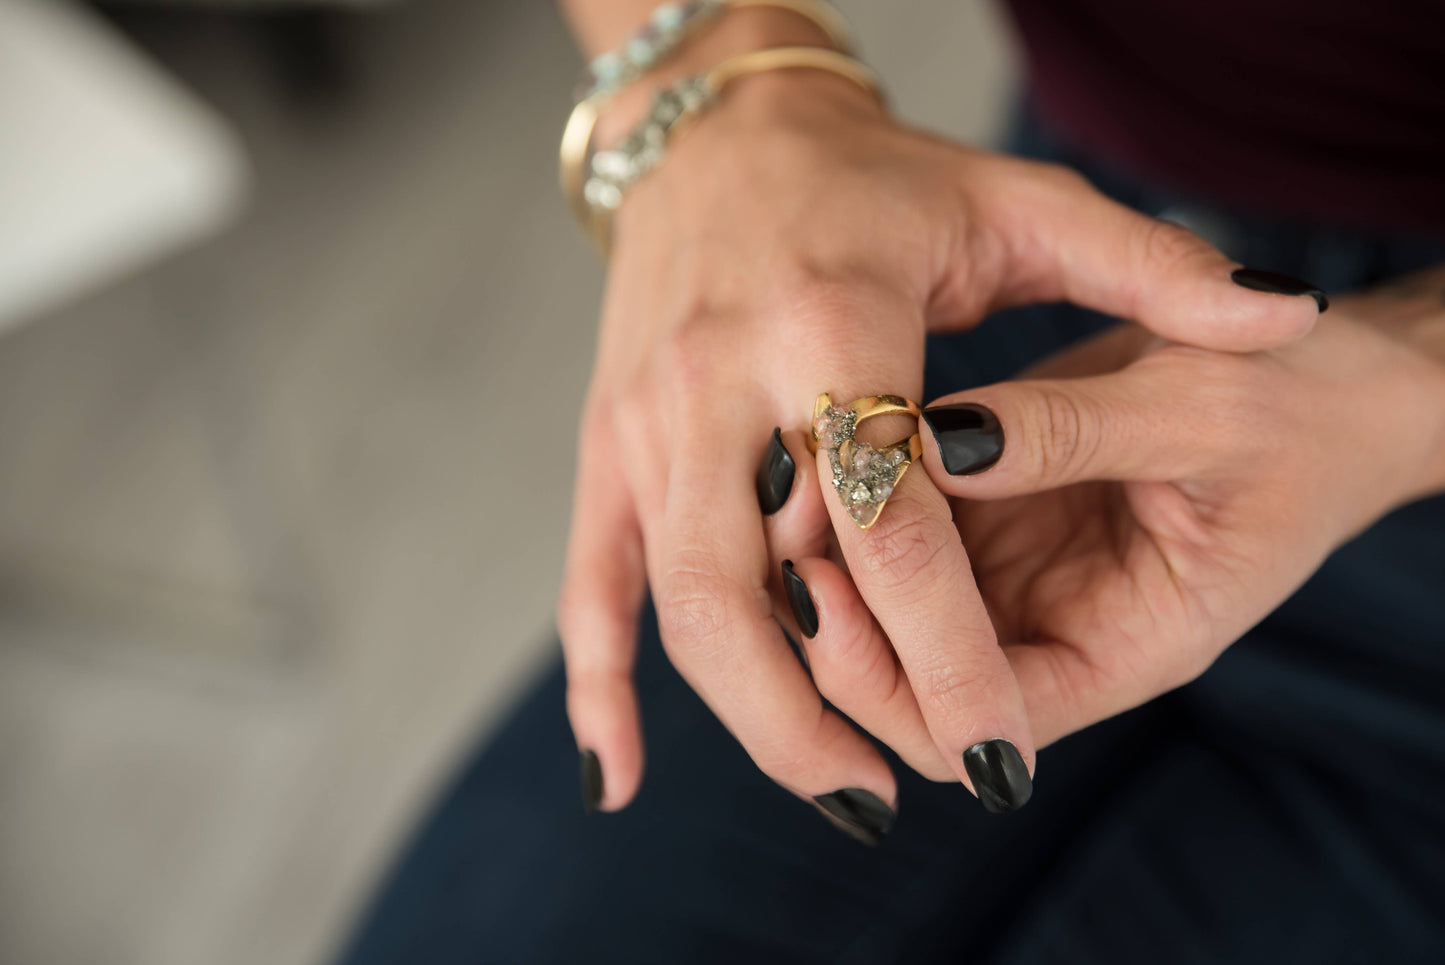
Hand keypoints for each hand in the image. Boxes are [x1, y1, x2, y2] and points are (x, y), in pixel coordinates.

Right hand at [559, 64, 1324, 821]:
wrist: (715, 133)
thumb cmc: (875, 177)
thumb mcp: (1017, 201)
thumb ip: (1151, 263)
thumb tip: (1283, 312)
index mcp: (832, 326)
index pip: (895, 523)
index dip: (951, 652)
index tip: (1007, 754)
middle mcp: (724, 382)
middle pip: (768, 585)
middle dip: (836, 711)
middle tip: (909, 800)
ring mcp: (651, 420)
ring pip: (684, 601)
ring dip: (751, 717)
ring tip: (837, 785)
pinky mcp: (609, 443)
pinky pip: (594, 582)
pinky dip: (603, 687)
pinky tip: (625, 777)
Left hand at [785, 267, 1444, 765]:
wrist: (1336, 370)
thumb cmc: (1302, 405)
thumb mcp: (1201, 412)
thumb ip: (1070, 433)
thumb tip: (928, 441)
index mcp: (1130, 642)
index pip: (985, 725)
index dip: (898, 682)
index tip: (830, 593)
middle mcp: (1061, 624)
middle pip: (918, 688)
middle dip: (844, 641)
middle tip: (783, 552)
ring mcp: (1025, 567)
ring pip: (900, 613)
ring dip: (841, 574)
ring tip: (782, 497)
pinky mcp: (1002, 504)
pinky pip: (911, 530)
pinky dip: (865, 508)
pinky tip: (821, 452)